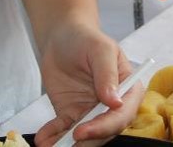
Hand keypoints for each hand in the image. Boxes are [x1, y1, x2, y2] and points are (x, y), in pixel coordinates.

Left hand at [33, 21, 140, 146]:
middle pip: (104, 130)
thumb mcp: (100, 50)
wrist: (62, 37)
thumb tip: (115, 102)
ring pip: (84, 135)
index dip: (105, 126)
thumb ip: (107, 75)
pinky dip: (54, 135)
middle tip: (68, 141)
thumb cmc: (87, 39)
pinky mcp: (71, 113)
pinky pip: (64, 129)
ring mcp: (91, 112)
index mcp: (128, 90)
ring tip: (50, 146)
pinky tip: (44, 139)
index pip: (122, 115)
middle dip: (87, 140)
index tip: (84, 130)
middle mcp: (112, 106)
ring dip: (68, 143)